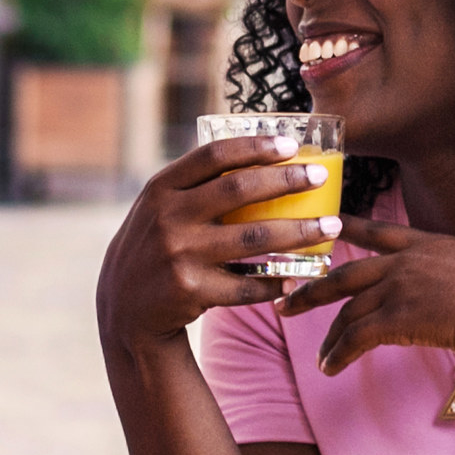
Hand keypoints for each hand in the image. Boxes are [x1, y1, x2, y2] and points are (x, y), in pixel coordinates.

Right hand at [97, 133, 345, 347]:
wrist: (123, 308)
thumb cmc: (155, 247)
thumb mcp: (159, 208)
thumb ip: (193, 185)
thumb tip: (256, 155)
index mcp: (161, 189)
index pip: (214, 156)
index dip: (256, 147)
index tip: (291, 145)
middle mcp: (168, 218)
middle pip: (239, 190)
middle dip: (287, 181)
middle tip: (322, 178)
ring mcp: (179, 255)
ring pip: (254, 238)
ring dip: (300, 232)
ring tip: (331, 227)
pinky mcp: (191, 291)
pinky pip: (247, 285)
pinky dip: (276, 281)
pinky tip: (296, 277)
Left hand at [274, 216, 454, 375]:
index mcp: (427, 243)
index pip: (377, 230)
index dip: (345, 227)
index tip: (324, 225)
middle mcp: (405, 261)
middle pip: (343, 273)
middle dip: (311, 290)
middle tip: (285, 301)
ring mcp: (398, 288)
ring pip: (346, 310)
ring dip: (329, 336)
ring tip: (320, 357)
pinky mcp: (397, 318)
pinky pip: (355, 337)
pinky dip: (338, 353)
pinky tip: (330, 367)